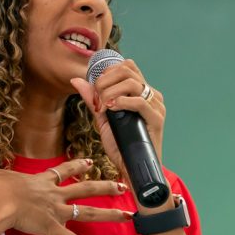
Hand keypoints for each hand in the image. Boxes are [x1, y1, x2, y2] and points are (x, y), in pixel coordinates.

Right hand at [0, 141, 131, 234]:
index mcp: (41, 181)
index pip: (64, 172)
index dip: (77, 166)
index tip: (90, 162)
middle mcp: (54, 195)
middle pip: (85, 189)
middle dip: (105, 186)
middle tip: (123, 185)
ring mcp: (57, 212)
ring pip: (89, 212)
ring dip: (111, 214)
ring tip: (130, 215)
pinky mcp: (54, 228)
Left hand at [69, 57, 165, 184]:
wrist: (132, 168)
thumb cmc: (121, 147)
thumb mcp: (102, 120)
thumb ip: (92, 100)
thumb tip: (77, 80)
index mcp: (141, 92)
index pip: (127, 66)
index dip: (107, 72)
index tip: (96, 89)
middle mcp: (151, 95)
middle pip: (128, 69)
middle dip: (106, 80)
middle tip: (98, 98)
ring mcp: (156, 106)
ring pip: (133, 82)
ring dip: (112, 91)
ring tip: (104, 106)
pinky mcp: (157, 118)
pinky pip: (140, 101)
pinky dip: (122, 102)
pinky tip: (112, 110)